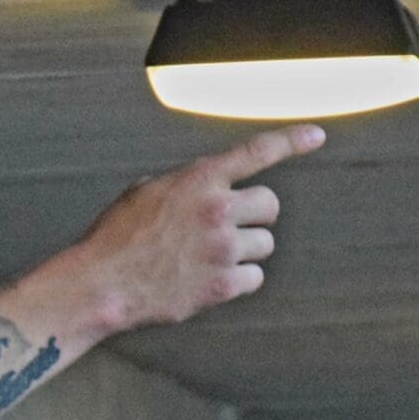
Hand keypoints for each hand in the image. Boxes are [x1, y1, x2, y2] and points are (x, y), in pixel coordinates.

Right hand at [66, 124, 325, 330]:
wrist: (102, 283)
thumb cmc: (117, 238)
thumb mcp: (146, 192)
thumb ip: (186, 187)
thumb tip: (207, 191)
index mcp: (198, 180)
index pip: (256, 152)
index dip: (291, 141)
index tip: (316, 135)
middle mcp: (217, 210)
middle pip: (270, 206)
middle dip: (255, 216)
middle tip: (232, 227)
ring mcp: (222, 248)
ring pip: (265, 244)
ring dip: (245, 250)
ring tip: (211, 258)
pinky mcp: (222, 284)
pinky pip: (255, 278)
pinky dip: (239, 280)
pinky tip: (212, 280)